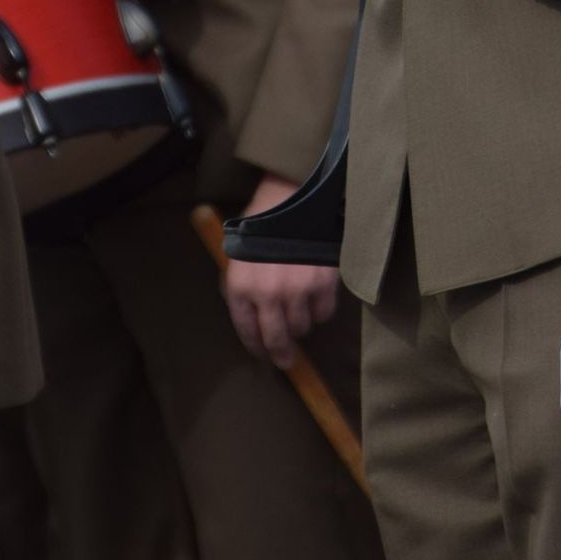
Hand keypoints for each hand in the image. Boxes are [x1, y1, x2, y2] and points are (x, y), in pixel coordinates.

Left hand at [224, 174, 340, 369]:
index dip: (256, 347)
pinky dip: (321, 310)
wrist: (289, 199)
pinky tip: (315, 299)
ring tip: (300, 312)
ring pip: (303, 327)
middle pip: (277, 339)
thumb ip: (239, 294)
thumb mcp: (236, 261)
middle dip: (281, 354)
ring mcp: (298, 289)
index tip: (264, 354)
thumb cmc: (259, 231)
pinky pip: (324, 313)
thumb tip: (252, 326)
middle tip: (286, 360)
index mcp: (241, 288)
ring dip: (301, 324)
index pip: (247, 332)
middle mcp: (269, 294)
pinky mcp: (323, 282)